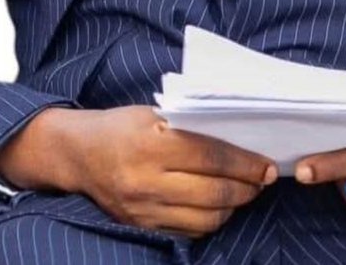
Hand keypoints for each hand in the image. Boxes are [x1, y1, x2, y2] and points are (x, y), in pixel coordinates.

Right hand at [0, 105, 277, 236]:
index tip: (267, 165)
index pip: (212, 158)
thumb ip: (190, 126)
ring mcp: (145, 208)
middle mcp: (148, 180)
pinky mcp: (142, 226)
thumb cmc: (120, 125)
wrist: (77, 154)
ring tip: (245, 192)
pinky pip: (188, 231)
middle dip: (247, 187)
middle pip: (214, 192)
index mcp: (153, 143)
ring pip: (205, 218)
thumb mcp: (153, 113)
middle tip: (264, 179)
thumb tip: (237, 136)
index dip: (245, 164)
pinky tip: (219, 206)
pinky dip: (210, 220)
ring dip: (233, 207)